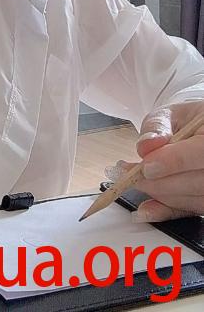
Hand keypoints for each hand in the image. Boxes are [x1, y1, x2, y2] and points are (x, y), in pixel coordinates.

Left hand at [104, 101, 203, 221]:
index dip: (173, 162)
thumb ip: (157, 126)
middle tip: (130, 174)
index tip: (146, 166)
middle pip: (196, 182)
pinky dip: (165, 211)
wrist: (200, 132)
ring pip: (192, 199)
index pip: (201, 152)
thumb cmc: (187, 121)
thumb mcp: (172, 114)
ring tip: (134, 180)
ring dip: (158, 194)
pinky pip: (190, 212)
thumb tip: (146, 145)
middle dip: (158, 182)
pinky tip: (145, 210)